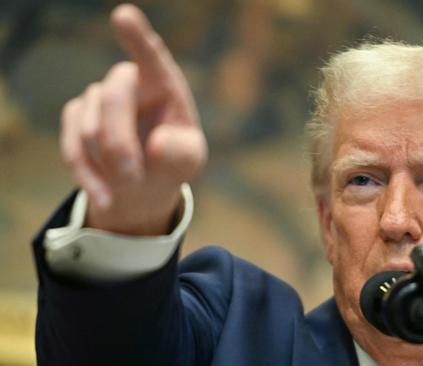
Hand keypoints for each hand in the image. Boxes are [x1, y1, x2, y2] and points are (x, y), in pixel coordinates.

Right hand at [60, 4, 206, 235]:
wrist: (145, 180)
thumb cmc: (173, 159)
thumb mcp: (189, 160)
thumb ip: (181, 152)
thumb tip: (156, 145)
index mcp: (163, 83)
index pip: (151, 56)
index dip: (137, 37)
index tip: (123, 16)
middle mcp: (128, 82)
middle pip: (113, 98)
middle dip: (120, 142)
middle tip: (134, 177)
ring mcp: (97, 98)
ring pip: (90, 129)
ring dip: (110, 165)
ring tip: (132, 184)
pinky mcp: (74, 119)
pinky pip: (73, 149)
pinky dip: (90, 177)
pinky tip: (106, 197)